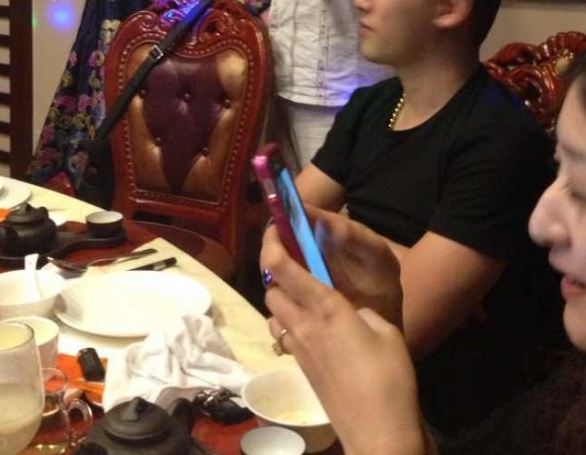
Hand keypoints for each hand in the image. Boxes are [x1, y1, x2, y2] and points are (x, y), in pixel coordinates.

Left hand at [263, 218, 426, 454]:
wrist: (378, 434)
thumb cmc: (389, 379)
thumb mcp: (387, 333)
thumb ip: (364, 313)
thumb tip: (353, 312)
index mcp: (324, 308)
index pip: (283, 267)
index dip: (272, 243)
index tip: (273, 226)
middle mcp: (303, 325)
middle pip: (270, 288)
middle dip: (274, 269)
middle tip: (292, 257)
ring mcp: (299, 349)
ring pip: (273, 312)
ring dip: (280, 297)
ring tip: (301, 289)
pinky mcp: (302, 368)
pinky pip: (284, 334)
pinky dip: (288, 321)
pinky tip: (310, 323)